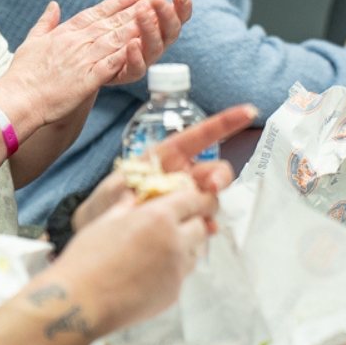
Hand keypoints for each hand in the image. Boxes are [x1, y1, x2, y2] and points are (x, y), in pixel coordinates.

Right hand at [0, 0, 189, 126]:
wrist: (17, 98)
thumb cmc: (23, 74)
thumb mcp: (32, 42)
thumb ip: (45, 23)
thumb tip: (53, 5)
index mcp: (66, 32)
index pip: (98, 11)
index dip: (120, 1)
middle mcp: (78, 40)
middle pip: (113, 21)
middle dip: (138, 8)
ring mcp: (84, 58)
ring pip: (117, 38)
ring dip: (139, 26)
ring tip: (159, 16)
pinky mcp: (88, 77)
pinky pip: (113, 63)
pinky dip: (129, 54)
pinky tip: (145, 47)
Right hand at [58, 183, 218, 330]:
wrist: (82, 302)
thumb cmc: (86, 259)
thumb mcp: (105, 221)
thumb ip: (127, 207)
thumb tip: (134, 198)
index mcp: (158, 218)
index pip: (193, 200)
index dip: (196, 197)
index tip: (195, 198)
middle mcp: (174, 243)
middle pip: (201, 226)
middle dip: (193, 221)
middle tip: (179, 221)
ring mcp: (176, 271)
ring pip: (196, 252)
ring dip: (187, 245)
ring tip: (162, 246)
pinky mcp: (173, 294)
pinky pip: (182, 274)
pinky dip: (175, 267)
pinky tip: (152, 268)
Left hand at [72, 103, 253, 232]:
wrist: (97, 233)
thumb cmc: (105, 204)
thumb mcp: (121, 187)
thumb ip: (151, 185)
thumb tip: (186, 191)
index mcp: (165, 157)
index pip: (199, 135)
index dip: (224, 123)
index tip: (248, 112)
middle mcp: (180, 176)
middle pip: (215, 170)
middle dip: (219, 177)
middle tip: (211, 188)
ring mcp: (185, 199)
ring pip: (212, 197)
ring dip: (209, 205)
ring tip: (193, 217)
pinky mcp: (187, 219)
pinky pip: (206, 220)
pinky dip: (207, 225)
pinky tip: (201, 231)